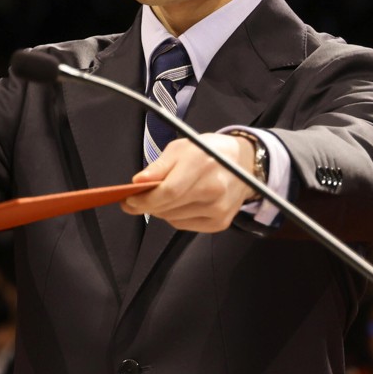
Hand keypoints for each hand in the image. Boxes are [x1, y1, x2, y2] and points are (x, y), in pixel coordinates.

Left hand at [122, 135, 257, 232]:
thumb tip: (138, 182)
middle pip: (169, 208)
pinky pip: (186, 225)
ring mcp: (219, 209)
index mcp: (202, 165)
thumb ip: (159, 167)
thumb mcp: (181, 148)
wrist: (244, 164)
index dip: (145, 199)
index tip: (128, 200)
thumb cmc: (208, 152)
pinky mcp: (220, 222)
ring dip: (160, 211)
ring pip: (174, 219)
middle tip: (134, 201)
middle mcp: (213, 189)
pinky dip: (175, 217)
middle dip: (146, 206)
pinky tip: (178, 205)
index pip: (168, 192)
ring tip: (160, 198)